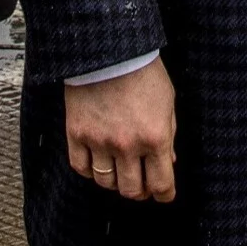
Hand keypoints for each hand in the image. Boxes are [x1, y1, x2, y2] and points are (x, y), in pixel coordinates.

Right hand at [65, 59, 177, 202]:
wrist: (110, 50)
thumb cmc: (143, 72)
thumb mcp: (167, 102)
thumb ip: (168, 135)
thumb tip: (169, 161)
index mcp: (155, 136)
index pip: (161, 183)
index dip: (164, 194)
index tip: (163, 195)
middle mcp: (127, 145)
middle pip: (132, 190)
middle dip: (140, 191)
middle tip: (142, 184)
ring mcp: (100, 142)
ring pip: (106, 183)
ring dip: (115, 182)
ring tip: (120, 171)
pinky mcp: (77, 135)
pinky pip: (82, 168)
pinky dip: (91, 171)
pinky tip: (98, 163)